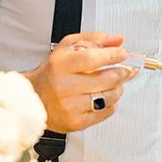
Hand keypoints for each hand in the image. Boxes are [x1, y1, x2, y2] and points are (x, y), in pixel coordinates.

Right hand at [24, 31, 138, 133]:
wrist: (34, 98)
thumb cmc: (52, 72)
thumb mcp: (68, 48)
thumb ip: (94, 40)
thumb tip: (117, 40)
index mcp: (60, 65)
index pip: (91, 59)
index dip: (112, 56)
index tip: (123, 54)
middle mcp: (64, 87)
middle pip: (106, 79)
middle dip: (122, 72)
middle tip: (126, 69)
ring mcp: (70, 106)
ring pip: (109, 96)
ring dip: (117, 88)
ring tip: (112, 83)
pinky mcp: (76, 122)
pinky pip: (106, 112)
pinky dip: (110, 103)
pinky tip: (103, 96)